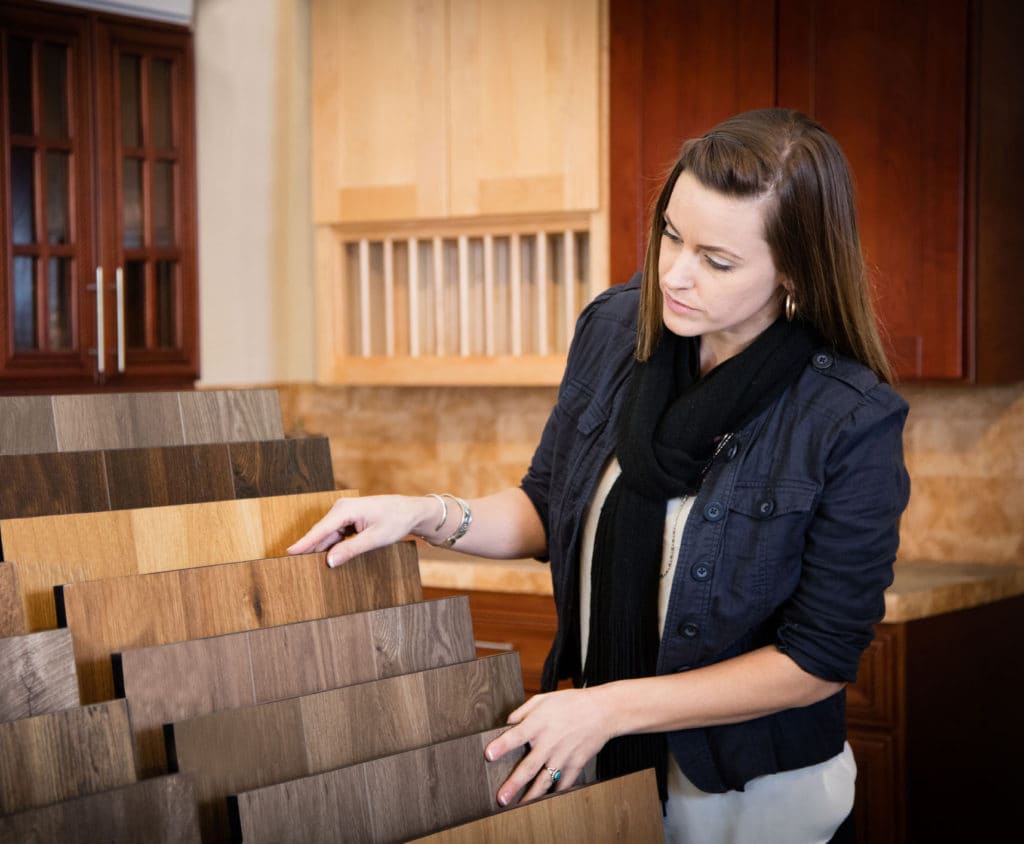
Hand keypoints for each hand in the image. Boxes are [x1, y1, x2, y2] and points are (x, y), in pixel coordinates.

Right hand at [286, 494, 434, 566]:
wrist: (409, 511)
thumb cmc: (395, 521)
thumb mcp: (374, 539)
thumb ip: (351, 550)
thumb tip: (330, 561)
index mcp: (345, 510)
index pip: (319, 530)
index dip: (303, 543)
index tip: (288, 553)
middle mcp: (341, 508)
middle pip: (320, 533)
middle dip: (310, 549)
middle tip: (296, 568)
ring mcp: (343, 512)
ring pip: (327, 535)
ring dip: (322, 549)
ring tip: (309, 567)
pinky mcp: (347, 518)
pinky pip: (334, 534)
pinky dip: (331, 545)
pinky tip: (328, 558)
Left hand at [484, 687, 613, 806]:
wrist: (601, 711)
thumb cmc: (571, 703)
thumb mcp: (543, 699)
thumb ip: (522, 711)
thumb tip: (507, 723)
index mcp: (538, 724)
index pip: (515, 736)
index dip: (501, 746)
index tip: (488, 755)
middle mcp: (549, 742)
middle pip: (528, 767)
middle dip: (514, 784)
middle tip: (501, 798)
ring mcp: (562, 756)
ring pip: (544, 780)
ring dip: (531, 795)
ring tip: (519, 806)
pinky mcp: (575, 764)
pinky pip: (563, 783)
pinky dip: (555, 792)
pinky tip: (546, 800)